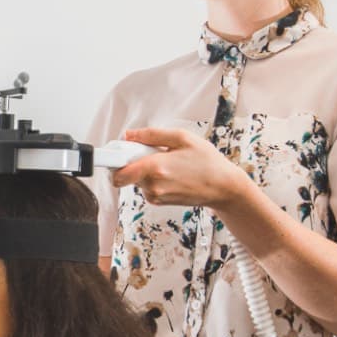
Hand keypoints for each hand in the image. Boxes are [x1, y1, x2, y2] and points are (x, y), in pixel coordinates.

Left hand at [110, 126, 247, 207]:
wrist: (223, 187)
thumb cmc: (207, 161)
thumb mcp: (182, 138)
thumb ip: (151, 135)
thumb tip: (129, 135)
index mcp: (156, 168)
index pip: (119, 173)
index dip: (113, 162)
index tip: (114, 154)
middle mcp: (153, 186)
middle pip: (125, 174)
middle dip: (133, 162)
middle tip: (152, 153)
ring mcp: (155, 196)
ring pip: (136, 180)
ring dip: (145, 170)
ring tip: (169, 163)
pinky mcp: (159, 201)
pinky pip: (146, 186)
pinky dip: (153, 179)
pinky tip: (172, 173)